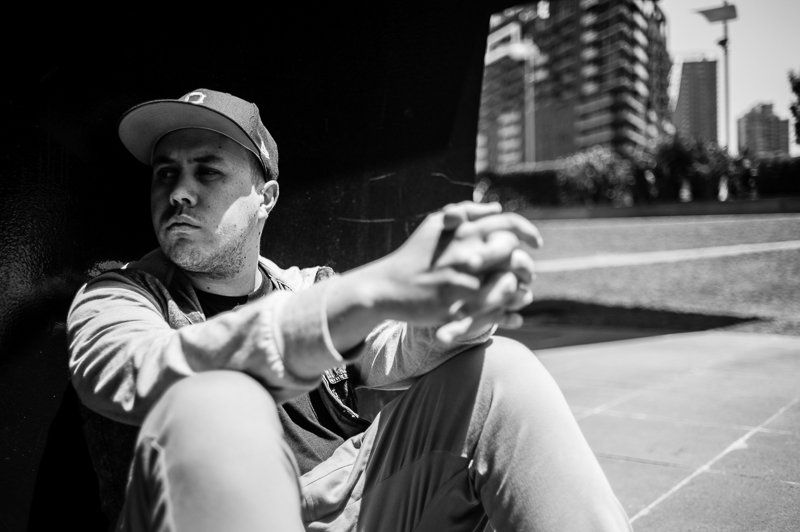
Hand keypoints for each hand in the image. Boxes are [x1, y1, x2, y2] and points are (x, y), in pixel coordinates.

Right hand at [362, 201, 540, 339]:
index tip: (537, 243)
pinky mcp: (456, 307)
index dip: (527, 231)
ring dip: (520, 291)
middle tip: (528, 273)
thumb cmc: (414, 255)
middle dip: (526, 265)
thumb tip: (496, 207)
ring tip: (522, 295)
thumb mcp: (435, 225)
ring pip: (508, 285)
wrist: (386, 287)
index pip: (507, 224)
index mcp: (462, 231)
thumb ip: (466, 212)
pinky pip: (493, 311)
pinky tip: (514, 316)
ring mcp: (461, 281)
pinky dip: (508, 314)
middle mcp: (465, 253)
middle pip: (513, 254)